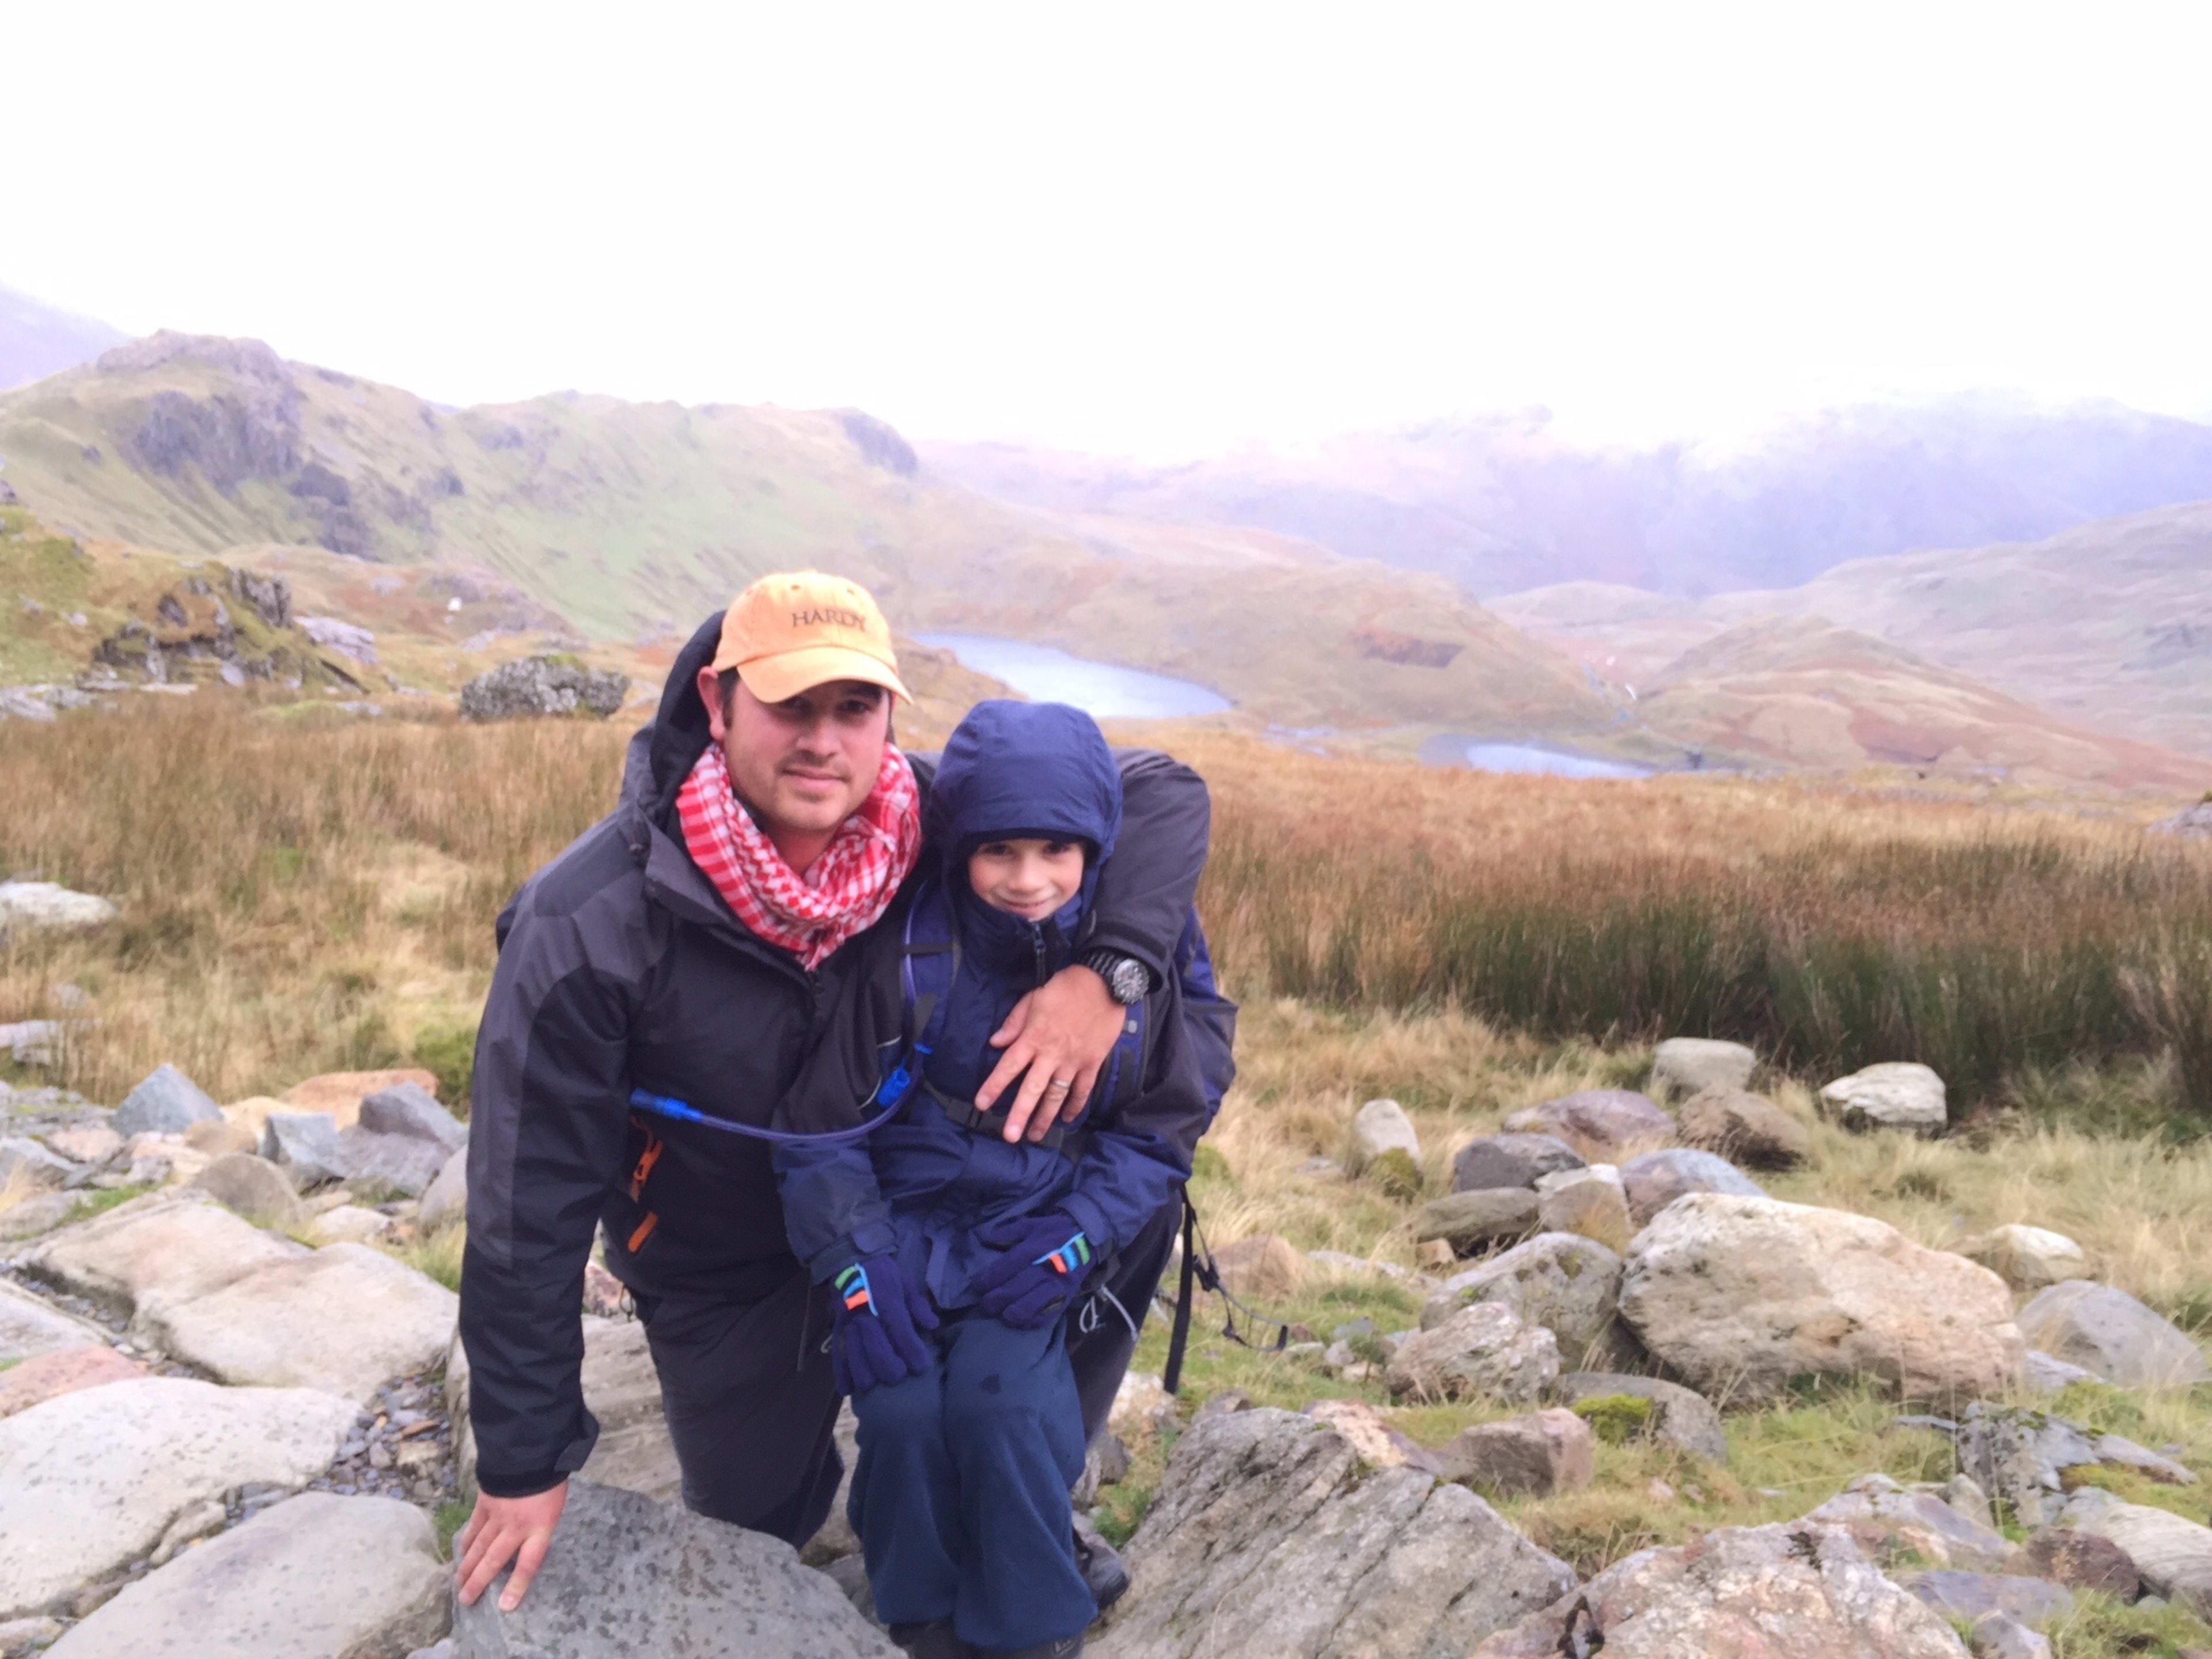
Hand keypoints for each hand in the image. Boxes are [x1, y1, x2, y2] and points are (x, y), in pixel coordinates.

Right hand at [456, 1480, 567, 1610]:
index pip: (528, 1563)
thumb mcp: (554, 1510)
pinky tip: (461, 1554)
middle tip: (466, 1600)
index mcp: (540, 1527)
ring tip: (459, 1584)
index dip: (517, 1585)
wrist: (533, 1451)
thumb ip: (539, 1530)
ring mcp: (498, 1515)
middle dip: (479, 1582)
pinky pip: (474, 1528)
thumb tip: (522, 1549)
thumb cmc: (550, 1483)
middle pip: (494, 1560)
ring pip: (479, 1546)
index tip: (505, 1606)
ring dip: (467, 1566)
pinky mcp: (485, 1503)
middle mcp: (517, 1526)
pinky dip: (467, 1542)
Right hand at [831, 1254, 938, 1395]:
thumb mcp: (907, 1283)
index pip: (900, 1331)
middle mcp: (865, 1314)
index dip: (912, 1351)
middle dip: (890, 1368)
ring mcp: (848, 1323)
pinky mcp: (836, 1330)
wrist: (851, 1261)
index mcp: (886, 1301)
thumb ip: (919, 1306)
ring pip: (855, 1356)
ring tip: (877, 1387)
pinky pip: (837, 1354)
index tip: (922, 1368)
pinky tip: (848, 1390)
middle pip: (876, 1349)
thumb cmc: (884, 1275)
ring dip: (866, 1374)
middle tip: (900, 1377)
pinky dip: (841, 1374)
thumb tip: (933, 1326)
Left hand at [975, 1211, 1095, 1328]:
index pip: (1006, 1267)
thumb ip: (1008, 1232)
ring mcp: (1056, 1287)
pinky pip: (1047, 1316)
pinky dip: (1031, 1321)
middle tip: (985, 1303)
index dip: (987, 1279)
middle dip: (994, 1299)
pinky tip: (1020, 1321)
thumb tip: (985, 1239)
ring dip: (1012, 1313)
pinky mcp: (1065, 1299)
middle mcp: (1044, 1269)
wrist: (1088, 1238)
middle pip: (1014, 1289)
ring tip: (1002, 1314)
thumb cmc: (1055, 1231)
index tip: (976, 1285)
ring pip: (1030, 1306)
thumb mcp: (1032, 1224)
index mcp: (1034, 1249)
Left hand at [977, 964, 1126, 1142]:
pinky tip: (1067, 1118)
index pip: (1009, 1066)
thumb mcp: (1034, 998)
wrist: (1105, 982)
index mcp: (1033, 1037)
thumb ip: (1014, 1023)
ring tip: (1035, 1135)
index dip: (994, 1086)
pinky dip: (1075, 1105)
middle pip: (1033, 1088)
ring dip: (1046, 1117)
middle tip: (1010, 1136)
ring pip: (1057, 1094)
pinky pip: (1083, 1089)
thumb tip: (995, 1042)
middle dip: (1020, 1113)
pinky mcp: (1093, 1062)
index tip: (981, 1104)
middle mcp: (1051, 1054)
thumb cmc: (1065, 988)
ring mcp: (1073, 1060)